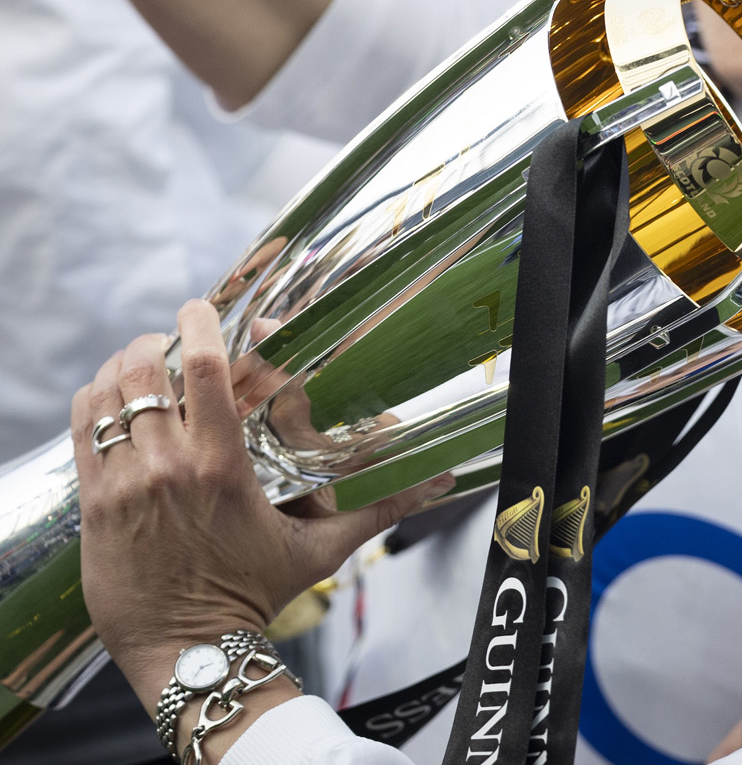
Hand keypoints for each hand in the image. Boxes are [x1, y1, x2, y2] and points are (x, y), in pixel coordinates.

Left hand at [72, 299, 452, 713]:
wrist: (191, 649)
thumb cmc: (257, 594)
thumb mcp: (322, 548)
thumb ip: (382, 506)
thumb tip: (444, 480)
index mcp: (224, 467)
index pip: (206, 370)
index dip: (199, 324)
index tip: (202, 308)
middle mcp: (169, 468)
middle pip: (146, 371)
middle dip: (157, 344)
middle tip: (172, 344)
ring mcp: (125, 485)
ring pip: (108, 395)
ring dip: (123, 370)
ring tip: (143, 368)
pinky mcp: (94, 505)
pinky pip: (81, 431)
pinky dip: (93, 403)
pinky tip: (113, 401)